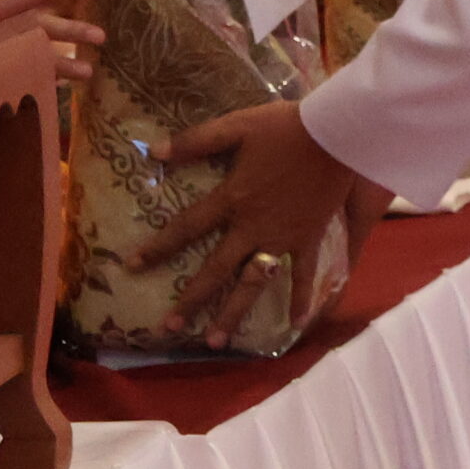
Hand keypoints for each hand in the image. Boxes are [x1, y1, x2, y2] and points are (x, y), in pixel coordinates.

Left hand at [131, 99, 363, 347]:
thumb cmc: (285, 127)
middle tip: (169, 327)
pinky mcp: (308, 238)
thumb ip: (196, 141)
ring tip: (216, 342)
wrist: (336, 135)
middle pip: (215, 270)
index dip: (158, 247)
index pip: (186, 227)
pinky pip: (303, 274)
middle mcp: (252, 227)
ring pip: (252, 283)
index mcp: (232, 198)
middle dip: (191, 300)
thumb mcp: (236, 126)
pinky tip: (295, 324)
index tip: (133, 266)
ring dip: (233, 313)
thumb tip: (155, 153)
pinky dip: (301, 298)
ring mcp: (281, 238)